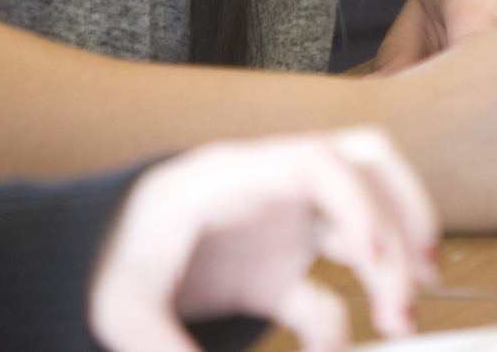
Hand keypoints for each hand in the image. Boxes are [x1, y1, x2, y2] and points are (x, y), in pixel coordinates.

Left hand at [88, 128, 436, 351]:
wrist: (85, 255)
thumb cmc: (101, 261)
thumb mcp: (121, 306)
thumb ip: (167, 345)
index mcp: (234, 178)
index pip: (320, 163)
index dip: (361, 203)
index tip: (375, 260)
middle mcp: (269, 190)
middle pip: (365, 168)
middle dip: (403, 219)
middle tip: (412, 289)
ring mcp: (277, 225)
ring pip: (363, 216)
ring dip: (394, 257)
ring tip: (403, 316)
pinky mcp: (274, 268)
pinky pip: (328, 284)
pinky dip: (345, 316)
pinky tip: (341, 350)